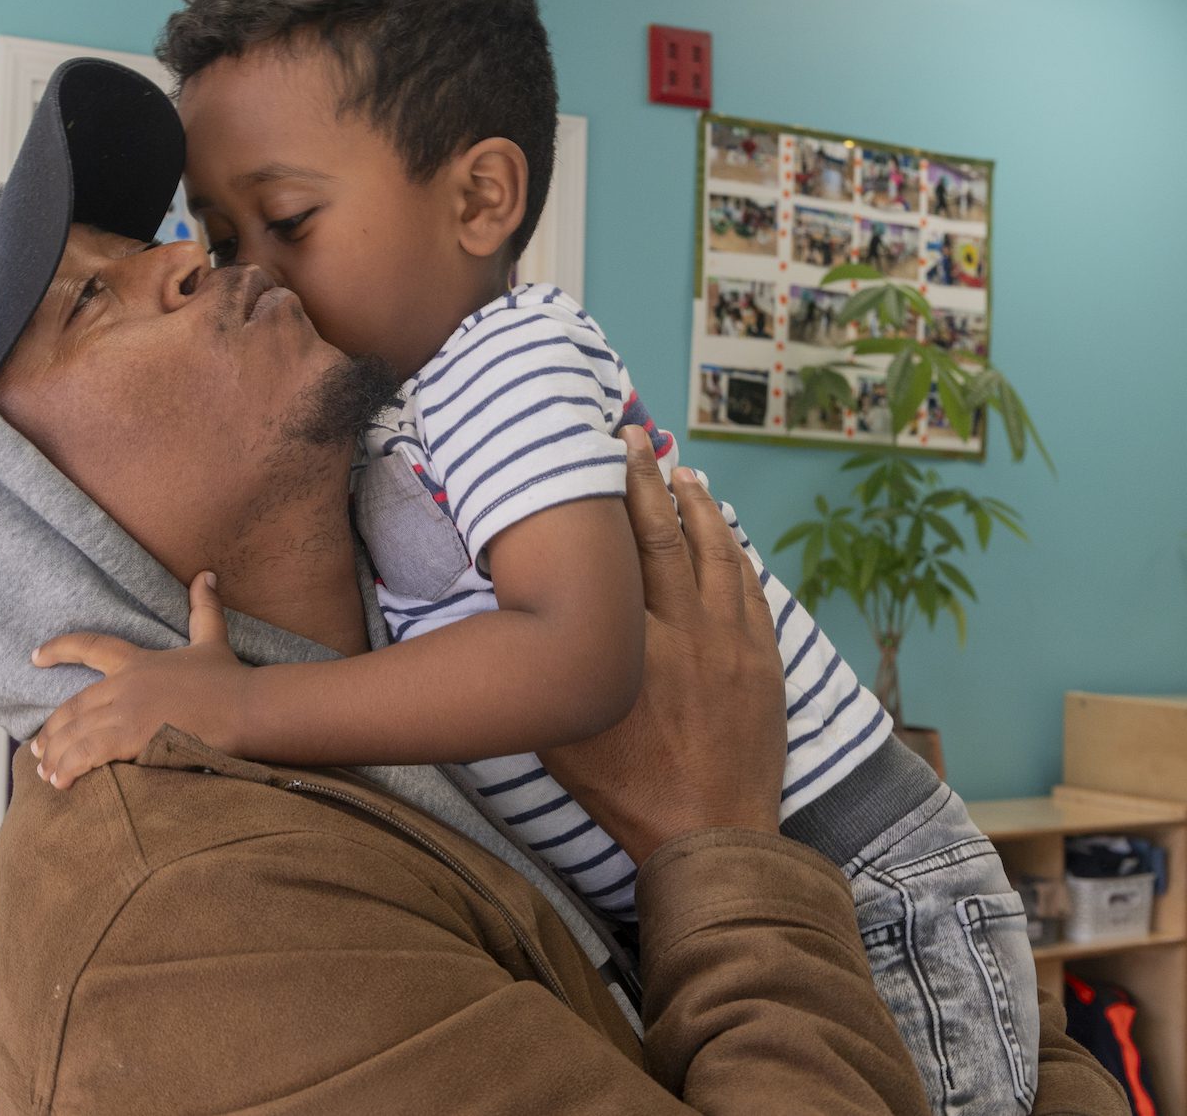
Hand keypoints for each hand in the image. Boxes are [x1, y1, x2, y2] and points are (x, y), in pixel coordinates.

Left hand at [29, 571, 253, 788]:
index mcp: (136, 660)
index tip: (34, 656)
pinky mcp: (129, 738)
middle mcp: (123, 684)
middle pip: (72, 706)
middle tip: (36, 750)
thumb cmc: (231, 679)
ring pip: (74, 734)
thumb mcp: (213, 639)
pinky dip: (68, 768)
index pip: (90, 646)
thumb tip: (206, 574)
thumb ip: (203, 609)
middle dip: (50, 730)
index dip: (59, 649)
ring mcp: (124, 712)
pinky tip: (60, 783)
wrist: (245, 709)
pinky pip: (86, 754)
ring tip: (44, 774)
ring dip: (55, 756)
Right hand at [536, 427, 785, 862]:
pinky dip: (736, 553)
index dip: (611, 494)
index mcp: (632, 644)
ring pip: (718, 554)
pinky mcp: (763, 662)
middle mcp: (685, 631)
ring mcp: (732, 643)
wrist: (709, 834)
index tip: (601, 454)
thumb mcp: (559, 735)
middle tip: (634, 437)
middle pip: (666, 535)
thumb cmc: (624, 790)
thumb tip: (507, 629)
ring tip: (683, 472)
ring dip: (700, 507)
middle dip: (648, 479)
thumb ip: (543, 675)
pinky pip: (751, 590)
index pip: (621, 548)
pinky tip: (726, 533)